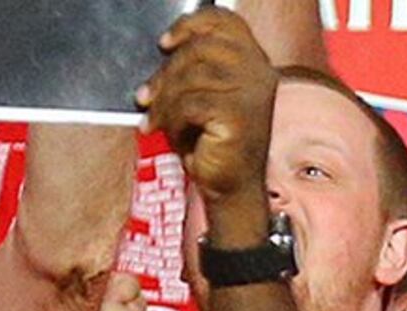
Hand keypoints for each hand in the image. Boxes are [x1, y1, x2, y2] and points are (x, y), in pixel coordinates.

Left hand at [144, 4, 278, 217]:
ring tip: (161, 122)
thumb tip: (164, 48)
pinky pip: (189, 104)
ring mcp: (251, 94)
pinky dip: (174, 121)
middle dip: (165, 74)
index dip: (190, 25)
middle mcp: (258, 74)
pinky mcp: (238, 116)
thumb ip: (193, 67)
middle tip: (148, 97)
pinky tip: (176, 137)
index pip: (224, 22)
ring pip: (189, 77)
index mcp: (255, 63)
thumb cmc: (215, 145)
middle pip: (199, 48)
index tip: (164, 43)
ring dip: (166, 102)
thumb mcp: (204, 96)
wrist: (232, 191)